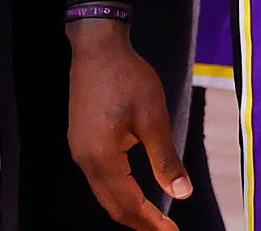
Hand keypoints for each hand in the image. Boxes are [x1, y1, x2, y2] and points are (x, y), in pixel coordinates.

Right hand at [66, 20, 189, 230]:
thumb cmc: (127, 77)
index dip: (151, 223)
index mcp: (101, 157)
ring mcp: (79, 150)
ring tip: (155, 219)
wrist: (96, 47)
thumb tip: (181, 194)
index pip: (127, 205)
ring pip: (105, 193)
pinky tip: (136, 192)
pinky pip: (100, 178)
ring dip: (129, 209)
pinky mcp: (82, 141)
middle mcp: (85, 160)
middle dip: (140, 222)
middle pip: (112, 205)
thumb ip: (165, 159)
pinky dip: (119, 192)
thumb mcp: (153, 117)